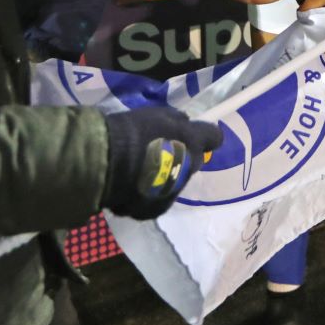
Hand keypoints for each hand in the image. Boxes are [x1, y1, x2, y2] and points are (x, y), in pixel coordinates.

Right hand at [103, 107, 223, 219]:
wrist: (110, 163)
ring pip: (175, 183)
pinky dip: (147, 194)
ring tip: (139, 173)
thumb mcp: (158, 115)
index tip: (193, 133)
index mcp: (194, 142)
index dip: (205, 135)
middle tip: (159, 153)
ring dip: (163, 177)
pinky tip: (130, 187)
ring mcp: (175, 192)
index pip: (215, 137)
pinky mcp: (156, 210)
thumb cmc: (135, 132)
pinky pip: (156, 200)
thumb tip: (185, 124)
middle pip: (194, 162)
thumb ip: (176, 121)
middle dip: (182, 158)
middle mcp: (190, 169)